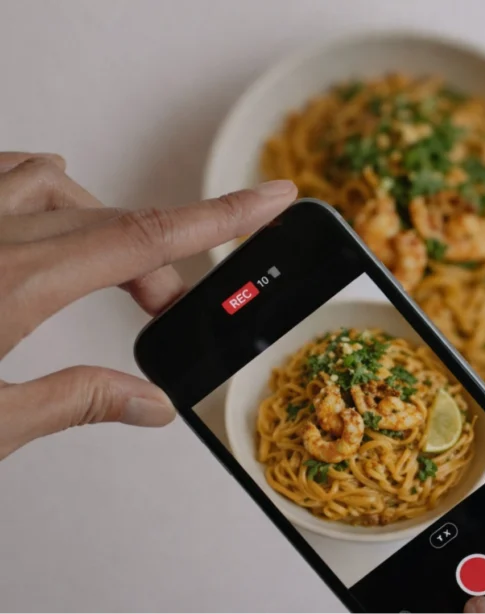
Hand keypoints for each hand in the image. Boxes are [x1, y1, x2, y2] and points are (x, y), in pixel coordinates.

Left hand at [0, 152, 296, 459]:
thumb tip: (149, 406)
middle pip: (115, 222)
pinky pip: (7, 175)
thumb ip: (76, 401)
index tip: (273, 197)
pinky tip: (52, 214)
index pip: (147, 237)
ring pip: (56, 184)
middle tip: (164, 307)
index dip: (223, 215)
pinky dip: (46, 191)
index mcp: (16, 282)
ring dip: (101, 219)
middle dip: (157, 262)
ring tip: (107, 269)